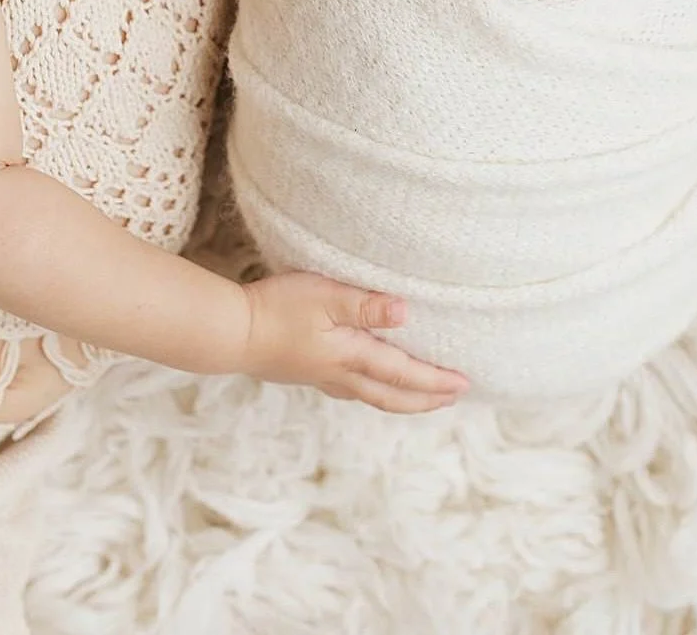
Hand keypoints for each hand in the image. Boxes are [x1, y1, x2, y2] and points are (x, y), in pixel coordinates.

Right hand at [241, 270, 468, 412]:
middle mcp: (340, 375)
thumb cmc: (276, 309)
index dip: (435, 380)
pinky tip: (369, 382)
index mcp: (350, 356)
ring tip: (421, 397)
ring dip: (403, 399)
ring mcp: (322, 377)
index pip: (403, 374)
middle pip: (392, 397)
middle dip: (426, 400)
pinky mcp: (306, 372)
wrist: (231, 332)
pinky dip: (375, 391)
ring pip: (373, 397)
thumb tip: (406, 314)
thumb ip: (365, 305)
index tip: (465, 385)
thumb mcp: (324, 296)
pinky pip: (353, 390)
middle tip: (453, 398)